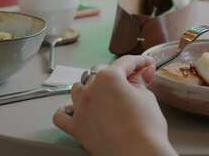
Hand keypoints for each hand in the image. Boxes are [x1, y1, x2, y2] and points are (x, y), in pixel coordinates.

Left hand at [53, 56, 176, 155]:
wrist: (138, 154)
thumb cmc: (146, 129)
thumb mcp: (147, 98)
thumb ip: (141, 81)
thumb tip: (142, 72)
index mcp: (108, 78)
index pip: (124, 63)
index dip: (139, 62)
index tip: (145, 64)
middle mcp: (90, 89)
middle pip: (100, 73)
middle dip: (116, 75)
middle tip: (131, 81)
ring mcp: (80, 108)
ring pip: (78, 89)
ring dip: (89, 88)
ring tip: (102, 94)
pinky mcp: (76, 127)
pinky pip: (61, 116)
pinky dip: (67, 111)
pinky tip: (74, 110)